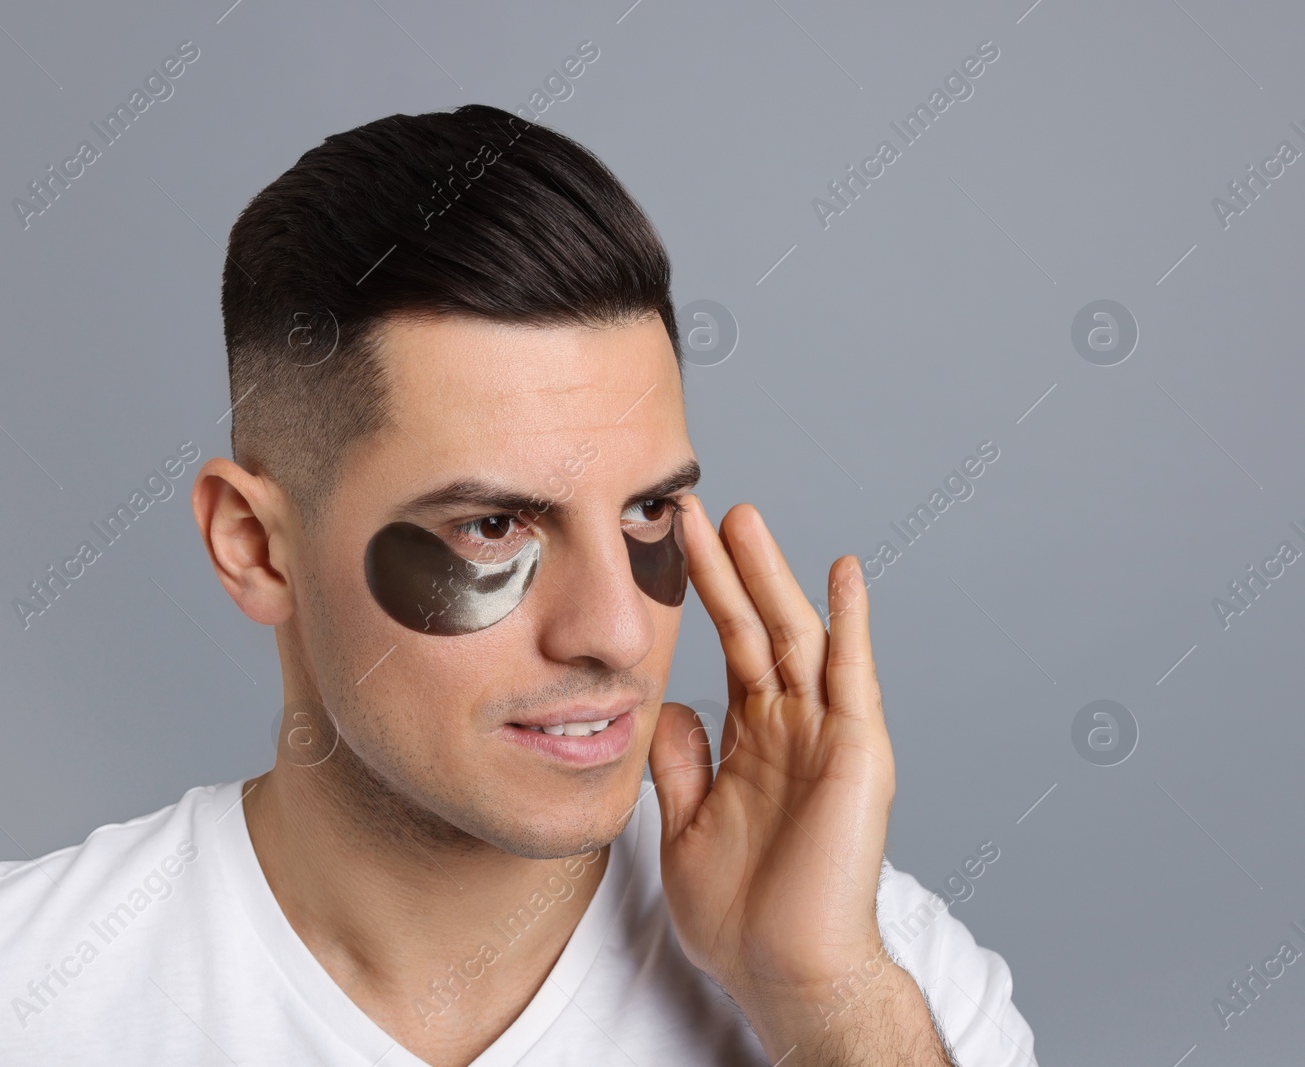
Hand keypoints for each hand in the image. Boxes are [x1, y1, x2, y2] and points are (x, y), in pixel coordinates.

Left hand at [648, 496, 940, 1058]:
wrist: (783, 970)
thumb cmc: (741, 913)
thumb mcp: (687, 822)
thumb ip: (681, 761)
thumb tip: (665, 706)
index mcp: (755, 740)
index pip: (729, 647)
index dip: (704, 595)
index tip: (670, 544)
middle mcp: (795, 727)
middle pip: (760, 627)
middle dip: (731, 567)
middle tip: (701, 508)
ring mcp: (828, 736)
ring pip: (799, 637)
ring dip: (774, 576)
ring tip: (746, 519)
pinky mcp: (858, 753)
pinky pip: (853, 677)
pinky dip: (851, 622)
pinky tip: (843, 572)